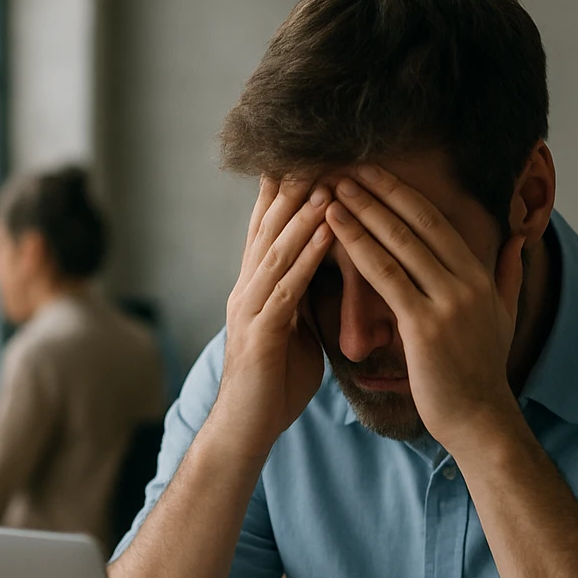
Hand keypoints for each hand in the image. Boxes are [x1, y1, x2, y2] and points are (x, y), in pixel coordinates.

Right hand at [209, 177, 334, 460]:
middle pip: (267, 226)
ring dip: (303, 212)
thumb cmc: (274, 384)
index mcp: (256, 288)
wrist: (247, 430)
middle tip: (317, 147)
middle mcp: (246, 289)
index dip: (285, 191)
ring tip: (329, 178)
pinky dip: (309, 254)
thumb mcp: (293, 332)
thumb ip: (302, 299)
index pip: (268, 228)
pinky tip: (330, 231)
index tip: (310, 154)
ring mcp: (250, 309)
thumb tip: (324, 273)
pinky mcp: (261, 333)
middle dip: (291, 186)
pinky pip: (287, 286)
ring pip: (276, 248)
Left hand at [324, 165, 524, 453]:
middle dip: (379, 190)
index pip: (437, 221)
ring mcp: (447, 302)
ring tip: (332, 188)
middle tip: (347, 164)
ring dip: (361, 211)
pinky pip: (385, 277)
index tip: (376, 171)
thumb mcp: (505, 316)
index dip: (404, 193)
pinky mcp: (425, 326)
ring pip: (398, 243)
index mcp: (480, 275)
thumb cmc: (483, 372)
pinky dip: (357, 247)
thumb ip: (509, 275)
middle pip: (416, 223)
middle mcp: (466, 281)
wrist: (480, 419)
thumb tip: (516, 241)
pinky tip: (335, 228)